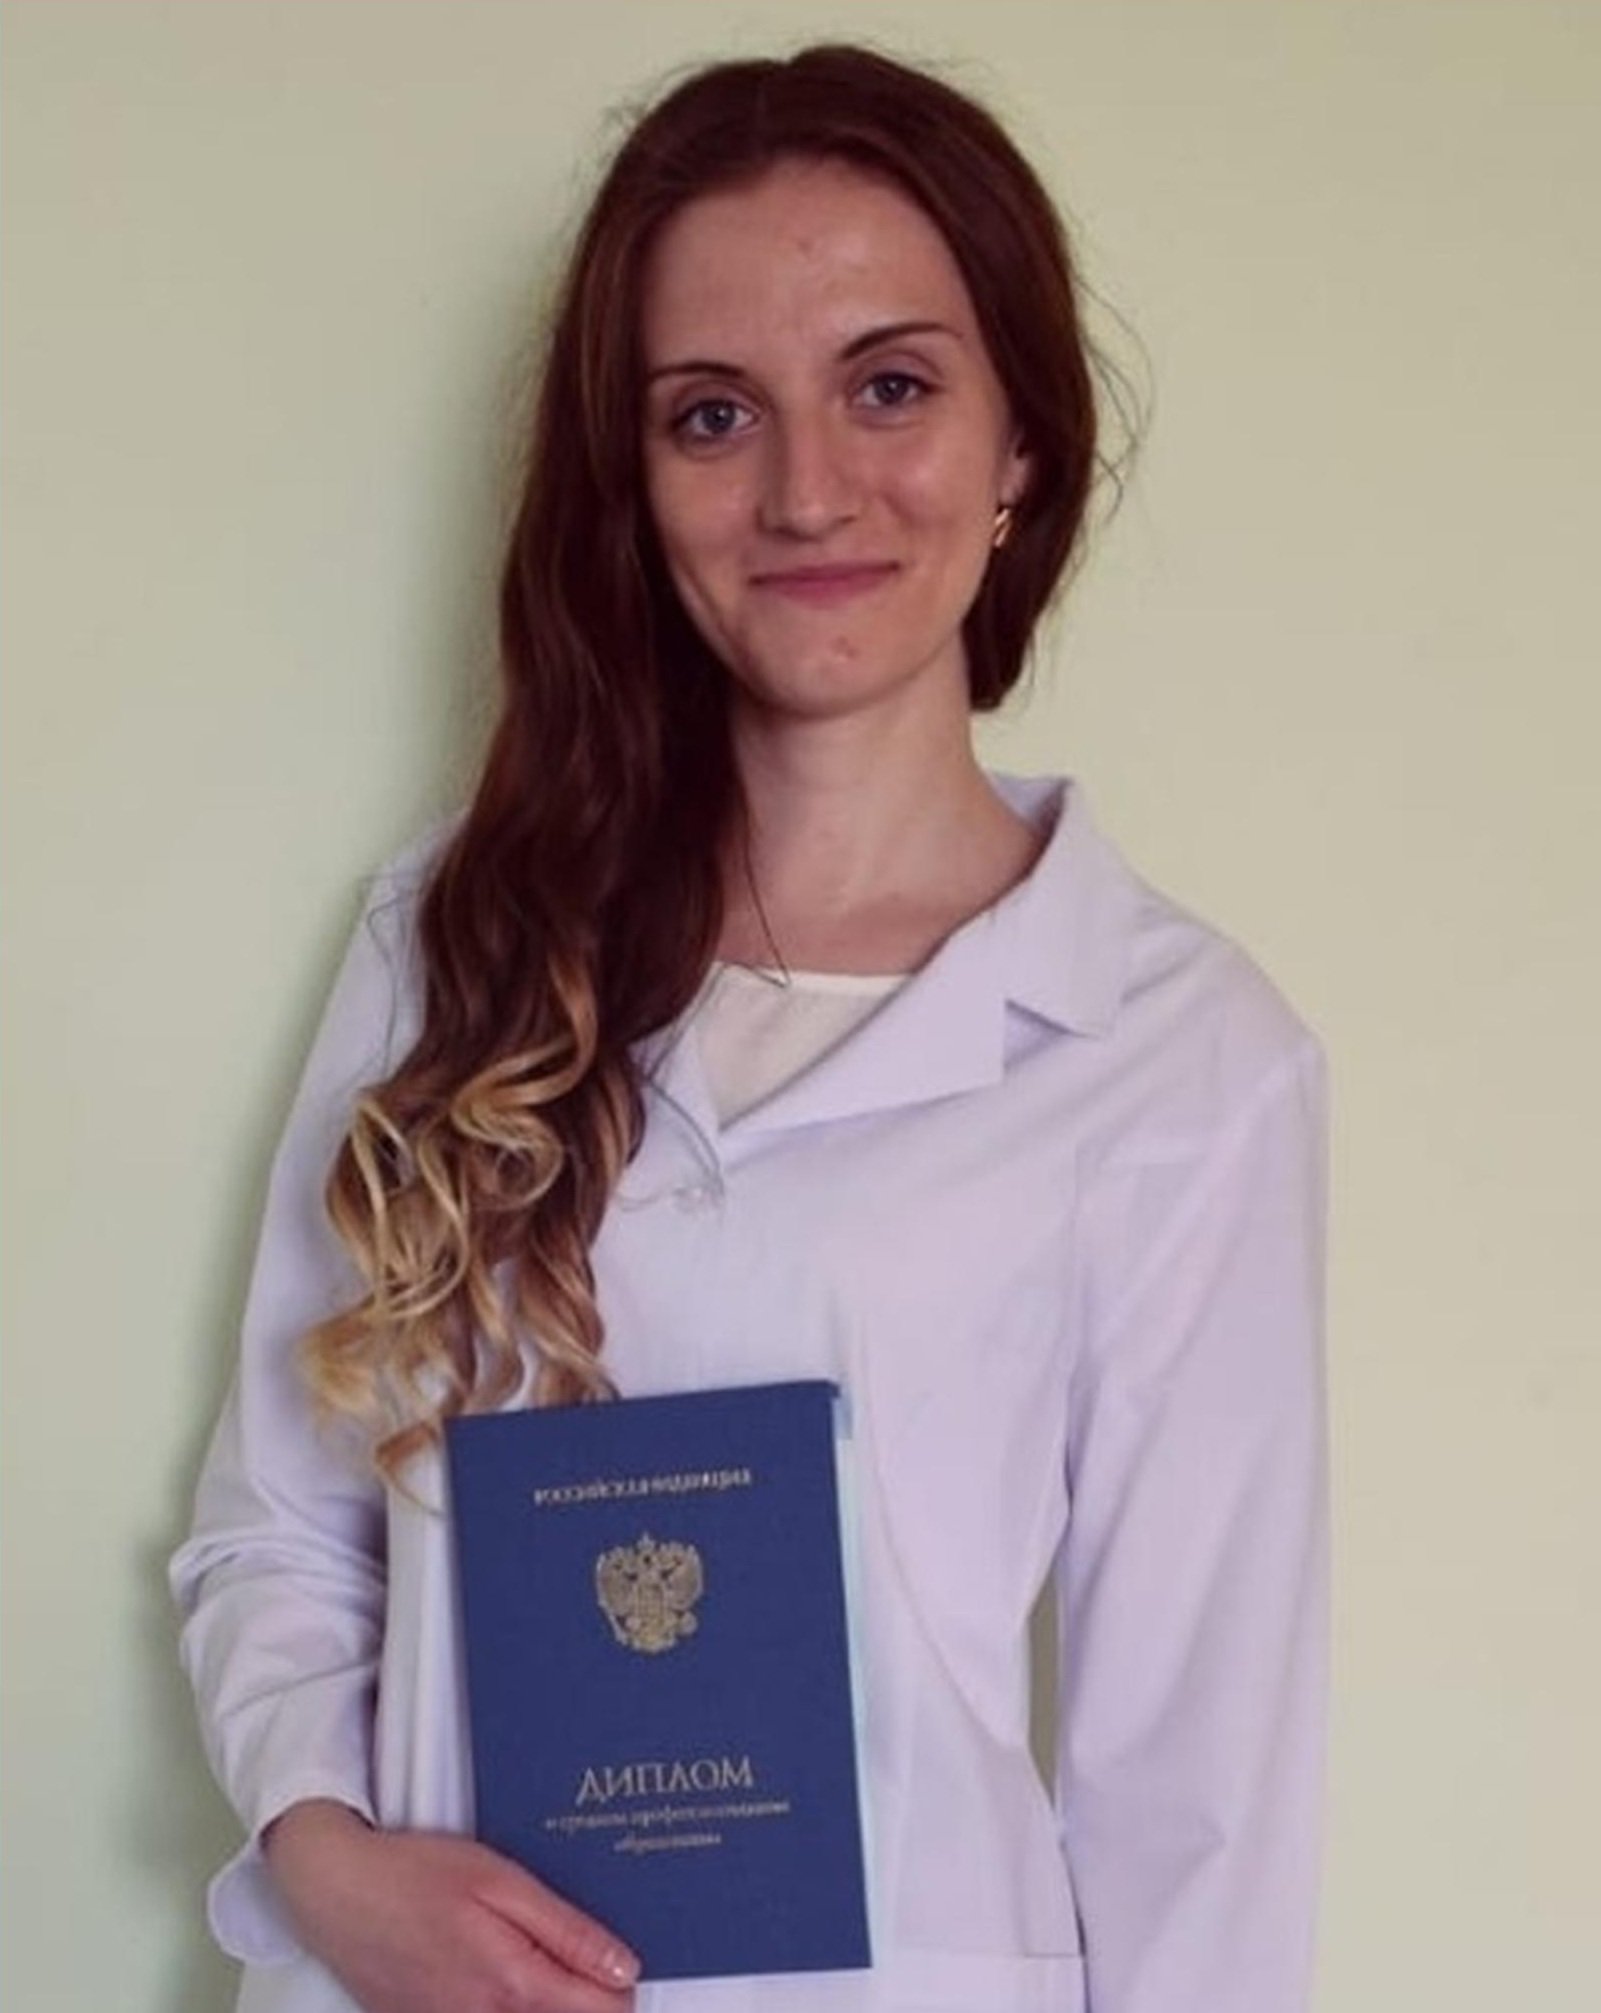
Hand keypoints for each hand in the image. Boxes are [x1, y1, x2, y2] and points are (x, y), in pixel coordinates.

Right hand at [262, 1800, 638, 2012]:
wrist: (335, 1892)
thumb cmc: (413, 1875)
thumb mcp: (501, 1881)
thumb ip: (566, 1932)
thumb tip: (623, 1968)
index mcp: (513, 1985)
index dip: (624, 1988)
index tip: (625, 1960)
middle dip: (588, 1995)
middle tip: (584, 1953)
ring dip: (547, 2000)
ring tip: (534, 1952)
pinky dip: (507, 2002)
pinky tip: (499, 1965)